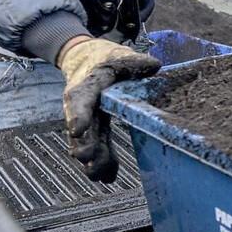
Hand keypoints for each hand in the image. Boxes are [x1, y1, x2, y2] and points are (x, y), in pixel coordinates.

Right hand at [59, 38, 160, 182]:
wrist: (86, 60)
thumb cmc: (104, 59)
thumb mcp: (119, 55)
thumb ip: (135, 61)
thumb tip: (154, 66)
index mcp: (88, 82)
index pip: (81, 98)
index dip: (78, 114)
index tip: (76, 129)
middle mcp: (83, 104)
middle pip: (81, 126)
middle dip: (83, 144)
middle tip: (85, 159)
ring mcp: (87, 118)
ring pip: (87, 141)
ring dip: (91, 159)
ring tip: (97, 176)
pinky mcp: (95, 128)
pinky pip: (97, 146)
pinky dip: (102, 161)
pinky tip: (108, 176)